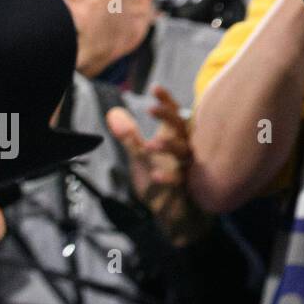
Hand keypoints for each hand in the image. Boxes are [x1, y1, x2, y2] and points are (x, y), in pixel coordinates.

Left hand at [106, 86, 207, 245]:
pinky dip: (170, 178)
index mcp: (176, 138)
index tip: (154, 88)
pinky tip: (157, 175)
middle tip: (151, 109)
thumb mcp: (139, 157)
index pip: (175, 113)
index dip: (166, 101)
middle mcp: (186, 149)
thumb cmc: (161, 181)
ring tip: (151, 144)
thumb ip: (128, 136)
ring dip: (169, 147)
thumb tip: (113, 112)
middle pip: (183, 127)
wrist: (178, 215)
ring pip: (185, 152)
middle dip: (168, 117)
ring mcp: (190, 168)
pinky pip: (181, 181)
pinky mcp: (190, 189)